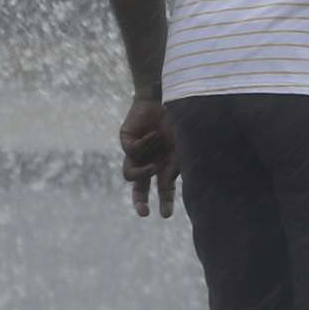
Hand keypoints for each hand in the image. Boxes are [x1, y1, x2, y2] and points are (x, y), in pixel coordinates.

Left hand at [118, 97, 179, 218]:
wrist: (170, 94)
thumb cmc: (182, 120)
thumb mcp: (183, 149)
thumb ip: (176, 168)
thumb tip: (171, 187)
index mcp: (165, 164)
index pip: (162, 191)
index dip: (164, 204)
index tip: (165, 216)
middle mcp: (149, 160)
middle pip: (139, 188)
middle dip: (140, 202)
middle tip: (143, 212)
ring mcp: (136, 152)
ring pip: (128, 175)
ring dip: (144, 172)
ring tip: (155, 164)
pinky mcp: (125, 140)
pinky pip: (132, 152)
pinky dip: (146, 145)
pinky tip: (154, 134)